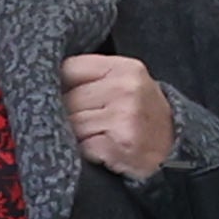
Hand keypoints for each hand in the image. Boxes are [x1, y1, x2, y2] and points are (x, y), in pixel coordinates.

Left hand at [62, 54, 174, 179]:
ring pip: (70, 123)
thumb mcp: (123, 83)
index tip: (65, 96)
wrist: (177, 146)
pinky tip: (102, 149)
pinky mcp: (122, 145)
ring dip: (75, 134)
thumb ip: (89, 77)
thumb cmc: (140, 113)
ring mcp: (125, 117)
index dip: (58, 85)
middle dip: (66, 113)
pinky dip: (85, 151)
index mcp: (124, 68)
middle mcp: (127, 89)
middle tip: (86, 121)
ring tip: (96, 135)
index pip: (67, 69)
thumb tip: (42, 81)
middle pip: (66, 99)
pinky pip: (81, 146)